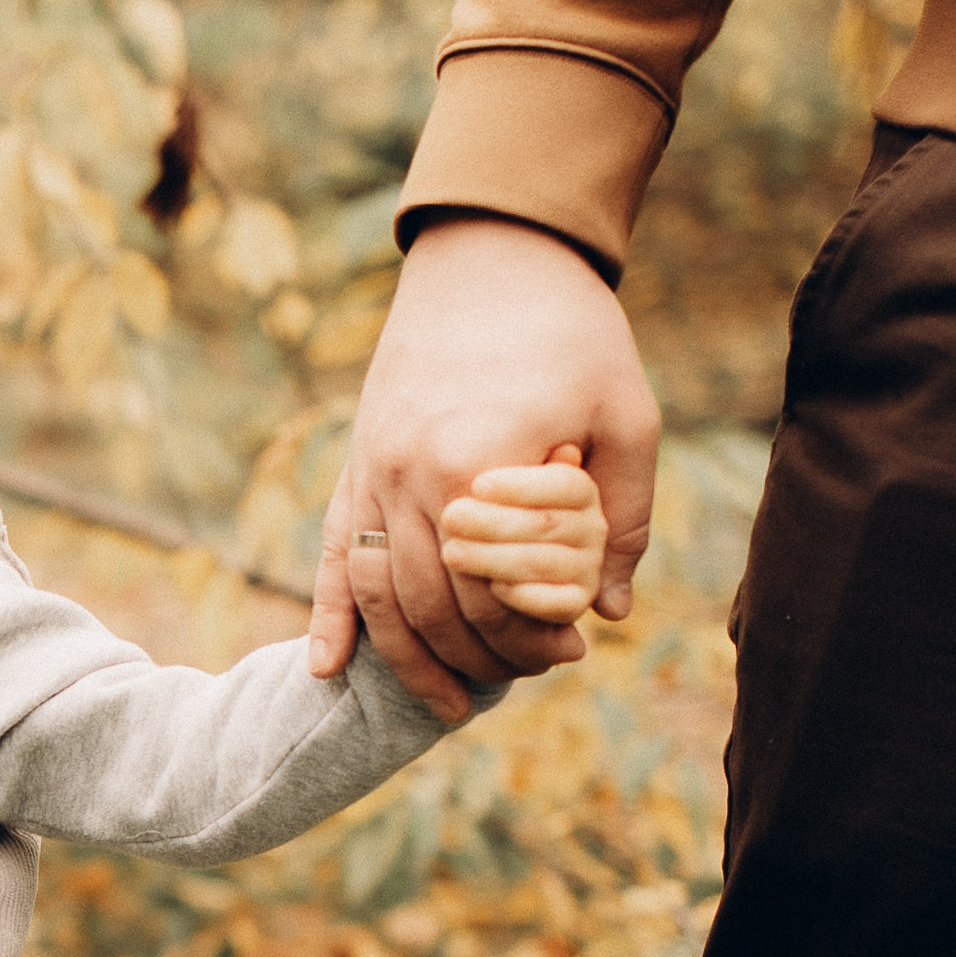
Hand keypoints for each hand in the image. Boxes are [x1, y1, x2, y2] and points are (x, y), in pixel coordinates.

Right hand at [307, 216, 659, 721]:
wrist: (492, 254)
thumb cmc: (571, 333)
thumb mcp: (627, 417)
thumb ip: (620, 519)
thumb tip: (605, 610)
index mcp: (478, 465)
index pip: (495, 593)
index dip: (532, 638)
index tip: (574, 651)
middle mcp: (409, 476)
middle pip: (434, 606)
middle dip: (483, 656)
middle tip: (531, 673)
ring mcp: (372, 472)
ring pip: (379, 596)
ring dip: (411, 660)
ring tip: (451, 703)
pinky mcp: (355, 464)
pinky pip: (333, 555)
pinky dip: (328, 616)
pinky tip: (328, 669)